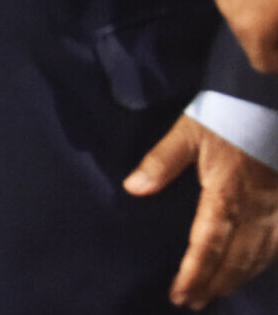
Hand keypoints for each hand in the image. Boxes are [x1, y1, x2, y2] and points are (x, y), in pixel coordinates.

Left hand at [126, 113, 277, 307]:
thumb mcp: (188, 131)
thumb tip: (133, 189)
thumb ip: (161, 161)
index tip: (180, 295)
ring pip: (260, 255)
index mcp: (226, 195)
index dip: (195, 274)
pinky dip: (264, 261)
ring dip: (238, 278)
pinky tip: (254, 269)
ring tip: (217, 294)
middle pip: (236, 258)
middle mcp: (255, 209)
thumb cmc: (228, 114)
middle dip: (214, 284)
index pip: (208, 245)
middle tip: (194, 303)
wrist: (271, 102)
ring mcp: (275, 208)